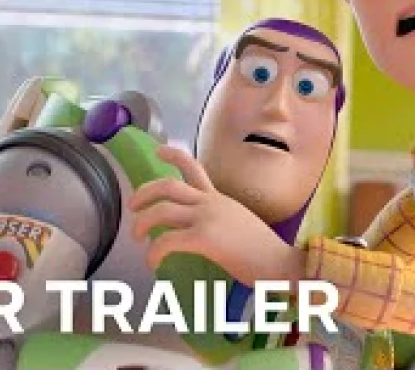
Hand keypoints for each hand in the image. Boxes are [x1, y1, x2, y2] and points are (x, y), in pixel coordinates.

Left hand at [129, 145, 305, 286]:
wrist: (282, 263)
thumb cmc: (265, 252)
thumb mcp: (240, 226)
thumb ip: (221, 223)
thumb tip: (207, 235)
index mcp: (220, 199)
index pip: (194, 167)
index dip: (173, 155)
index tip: (158, 151)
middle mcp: (212, 202)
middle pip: (168, 186)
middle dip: (144, 192)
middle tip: (132, 205)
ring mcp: (207, 218)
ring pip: (162, 211)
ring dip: (142, 223)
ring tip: (137, 237)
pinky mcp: (204, 238)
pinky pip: (167, 241)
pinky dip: (153, 252)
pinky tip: (153, 262)